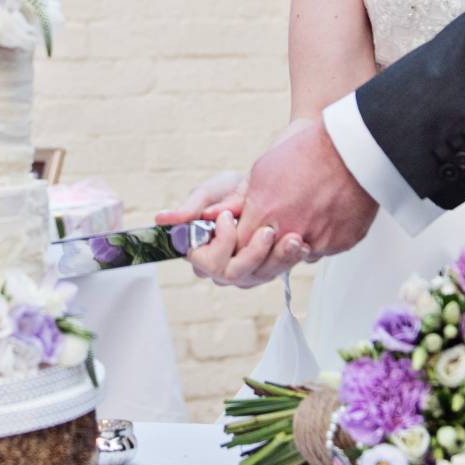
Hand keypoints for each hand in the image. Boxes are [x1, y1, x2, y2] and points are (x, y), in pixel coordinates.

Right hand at [161, 170, 303, 285]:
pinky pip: (278, 271)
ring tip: (293, 238)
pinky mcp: (267, 269)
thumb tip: (162, 219)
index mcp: (200, 252)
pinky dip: (291, 258)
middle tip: (267, 230)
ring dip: (278, 258)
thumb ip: (190, 208)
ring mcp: (246, 272)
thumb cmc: (227, 190)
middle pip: (235, 275)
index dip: (221, 244)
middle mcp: (221, 268)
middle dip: (253, 254)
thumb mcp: (208, 194)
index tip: (228, 217)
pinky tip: (301, 244)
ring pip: (260, 276)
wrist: (258, 188)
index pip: (208, 262)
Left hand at [220, 114, 377, 289]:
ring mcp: (318, 239)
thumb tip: (210, 216)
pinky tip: (323, 212)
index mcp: (265, 213)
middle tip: (276, 225)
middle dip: (267, 245)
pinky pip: (323, 250)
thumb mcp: (260, 171)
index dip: (242, 241)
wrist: (347, 145)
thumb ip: (236, 201)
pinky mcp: (342, 242)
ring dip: (295, 242)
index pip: (241, 246)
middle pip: (269, 257)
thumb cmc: (303, 152)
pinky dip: (322, 237)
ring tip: (304, 212)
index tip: (247, 231)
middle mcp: (290, 231)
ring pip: (297, 255)